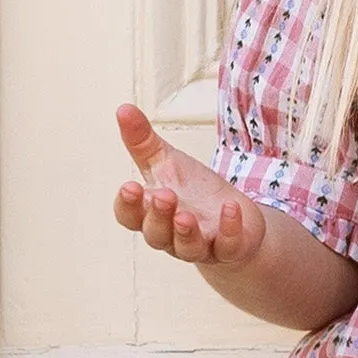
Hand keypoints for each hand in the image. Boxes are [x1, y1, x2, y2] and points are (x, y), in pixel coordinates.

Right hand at [112, 102, 267, 275]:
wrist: (234, 214)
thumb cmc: (193, 191)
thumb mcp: (167, 162)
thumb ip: (143, 141)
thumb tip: (123, 109)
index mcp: (151, 212)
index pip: (129, 216)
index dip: (127, 205)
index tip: (129, 186)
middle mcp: (171, 234)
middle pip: (156, 234)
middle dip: (158, 216)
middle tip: (163, 195)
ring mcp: (201, 243)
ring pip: (187, 247)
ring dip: (185, 232)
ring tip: (185, 216)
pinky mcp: (229, 247)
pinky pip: (227, 245)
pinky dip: (228, 230)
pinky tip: (231, 209)